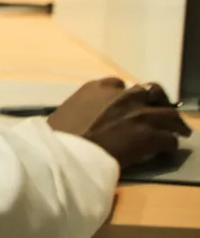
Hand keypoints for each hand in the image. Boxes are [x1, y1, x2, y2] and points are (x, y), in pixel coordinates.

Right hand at [47, 78, 191, 167]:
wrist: (65, 154)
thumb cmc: (58, 137)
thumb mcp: (66, 112)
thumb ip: (84, 109)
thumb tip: (88, 118)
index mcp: (97, 88)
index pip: (119, 84)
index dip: (127, 95)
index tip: (129, 104)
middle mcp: (121, 95)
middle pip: (151, 93)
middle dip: (158, 102)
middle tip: (162, 113)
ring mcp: (138, 114)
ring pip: (169, 115)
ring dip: (174, 123)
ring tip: (179, 131)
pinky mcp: (149, 135)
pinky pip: (168, 139)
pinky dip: (169, 143)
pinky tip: (167, 149)